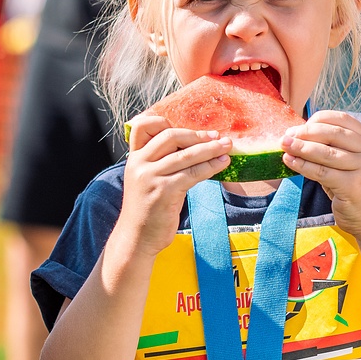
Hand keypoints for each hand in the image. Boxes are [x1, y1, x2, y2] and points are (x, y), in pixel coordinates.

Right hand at [118, 114, 231, 256]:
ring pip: (186, 154)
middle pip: (171, 136)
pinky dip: (210, 167)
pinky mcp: (164, 191)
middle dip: (197, 135)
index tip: (189, 130)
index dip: (165, 121)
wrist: (137, 238)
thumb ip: (159, 162)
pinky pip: (192, 173)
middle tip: (217, 138)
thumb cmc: (147, 209)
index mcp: (134, 157)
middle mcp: (139, 163)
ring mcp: (150, 177)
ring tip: (226, 148)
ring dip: (210, 149)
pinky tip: (221, 165)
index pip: (144, 126)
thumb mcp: (146, 180)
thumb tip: (192, 147)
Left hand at [281, 110, 360, 237]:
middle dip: (305, 133)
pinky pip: (322, 172)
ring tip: (284, 145)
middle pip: (332, 133)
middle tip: (286, 136)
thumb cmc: (355, 189)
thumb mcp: (348, 163)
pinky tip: (289, 162)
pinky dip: (303, 165)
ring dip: (300, 147)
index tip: (298, 127)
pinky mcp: (354, 186)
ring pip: (325, 152)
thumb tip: (296, 135)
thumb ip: (331, 148)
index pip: (341, 119)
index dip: (317, 120)